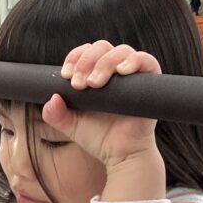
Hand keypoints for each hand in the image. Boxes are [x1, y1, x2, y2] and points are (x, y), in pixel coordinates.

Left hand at [43, 40, 159, 169]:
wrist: (121, 155)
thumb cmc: (100, 138)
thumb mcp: (71, 125)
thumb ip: (56, 114)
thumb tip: (51, 99)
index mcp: (97, 74)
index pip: (86, 52)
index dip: (75, 57)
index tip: (66, 75)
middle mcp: (116, 71)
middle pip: (102, 47)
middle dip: (87, 61)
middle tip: (79, 84)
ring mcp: (134, 75)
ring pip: (122, 51)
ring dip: (105, 63)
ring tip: (94, 84)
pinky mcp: (151, 81)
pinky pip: (146, 60)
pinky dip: (134, 61)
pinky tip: (121, 71)